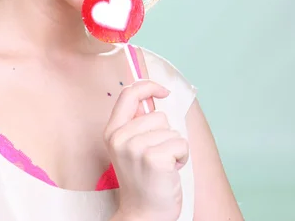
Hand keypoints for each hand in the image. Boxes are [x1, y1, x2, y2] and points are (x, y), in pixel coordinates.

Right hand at [104, 79, 188, 220]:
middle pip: (159, 115)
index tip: (163, 91)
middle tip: (156, 157)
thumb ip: (137, 122)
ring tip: (162, 165)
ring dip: (173, 147)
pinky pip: (181, 143)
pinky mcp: (154, 159)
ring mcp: (135, 148)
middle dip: (165, 134)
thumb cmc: (143, 179)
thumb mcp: (130, 146)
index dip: (148, 86)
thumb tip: (155, 95)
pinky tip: (170, 171)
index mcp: (112, 131)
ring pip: (172, 130)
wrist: (144, 214)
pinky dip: (182, 157)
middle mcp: (120, 138)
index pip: (129, 93)